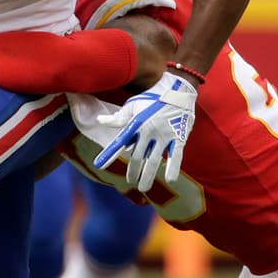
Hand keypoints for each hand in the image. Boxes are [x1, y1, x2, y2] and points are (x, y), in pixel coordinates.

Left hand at [93, 70, 197, 192]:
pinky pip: (176, 156)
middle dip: (132, 172)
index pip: (120, 141)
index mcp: (136, 123)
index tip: (98, 165)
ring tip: (143, 188)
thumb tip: (100, 121)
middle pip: (137, 157)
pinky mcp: (179, 137)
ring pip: (154, 160)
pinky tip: (170, 179)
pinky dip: (173, 168)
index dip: (109, 154)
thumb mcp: (133, 105)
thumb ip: (119, 118)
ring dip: (148, 176)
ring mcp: (164, 135)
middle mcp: (148, 131)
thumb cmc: (153, 98)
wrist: (178, 89)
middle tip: (130, 182)